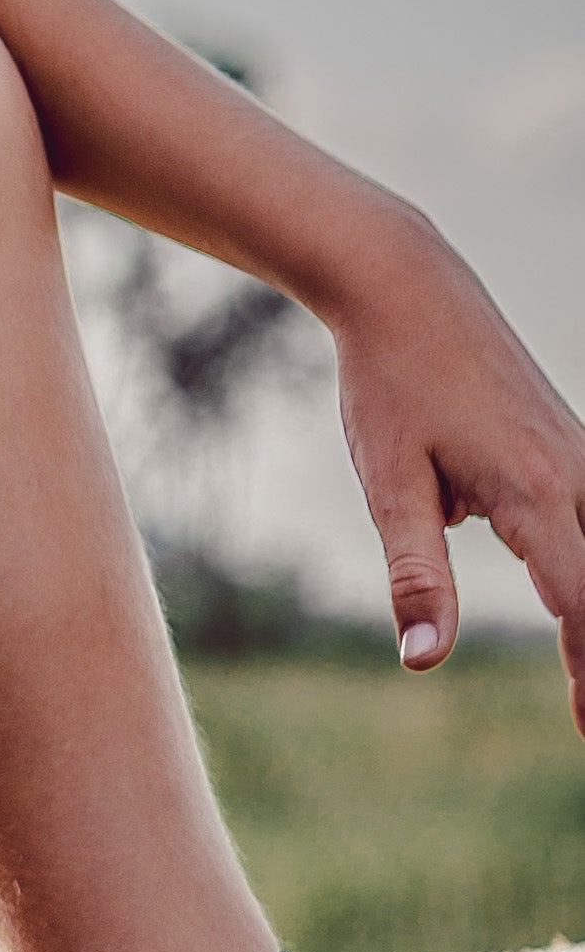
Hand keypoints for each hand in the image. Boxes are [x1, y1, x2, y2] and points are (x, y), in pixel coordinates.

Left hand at [328, 213, 584, 715]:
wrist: (408, 288)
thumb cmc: (388, 385)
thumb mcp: (387, 485)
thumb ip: (413, 577)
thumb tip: (424, 663)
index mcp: (533, 492)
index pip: (582, 605)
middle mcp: (577, 473)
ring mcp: (582, 455)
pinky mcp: (570, 445)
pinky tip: (577, 601)